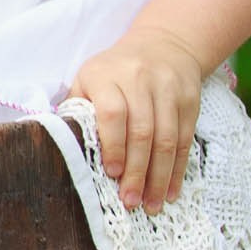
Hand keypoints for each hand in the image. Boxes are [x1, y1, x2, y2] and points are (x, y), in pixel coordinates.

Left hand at [69, 25, 205, 212]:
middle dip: (137, 172)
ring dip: (159, 177)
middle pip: (142, 131)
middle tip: (130, 201)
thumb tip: (61, 149)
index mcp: (106, 75)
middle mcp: (139, 80)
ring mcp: (168, 89)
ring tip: (151, 205)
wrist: (163, 44)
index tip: (112, 174)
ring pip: (167, 139)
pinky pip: (185, 140)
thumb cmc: (114, 71)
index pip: (113, 113)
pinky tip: (171, 192)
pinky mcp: (189, 100)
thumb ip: (77, 110)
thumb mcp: (88, 79)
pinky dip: (178, 170)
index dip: (113, 145)